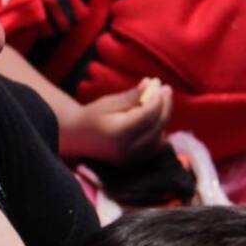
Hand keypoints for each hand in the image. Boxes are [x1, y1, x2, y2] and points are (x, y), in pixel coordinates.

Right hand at [59, 78, 173, 164]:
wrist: (79, 139)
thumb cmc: (92, 116)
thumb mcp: (109, 102)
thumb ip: (131, 96)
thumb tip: (151, 83)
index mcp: (119, 133)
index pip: (147, 115)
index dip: (157, 99)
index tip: (160, 84)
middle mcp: (128, 149)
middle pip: (157, 126)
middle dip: (164, 106)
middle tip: (166, 89)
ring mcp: (133, 159)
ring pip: (159, 137)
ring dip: (163, 118)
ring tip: (162, 100)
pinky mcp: (136, 162)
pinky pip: (155, 146)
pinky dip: (159, 131)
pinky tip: (156, 117)